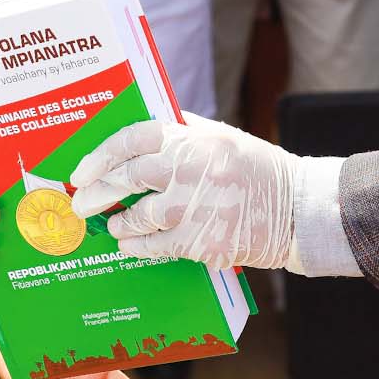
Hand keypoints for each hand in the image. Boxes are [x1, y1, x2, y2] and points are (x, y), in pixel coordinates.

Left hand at [70, 114, 301, 269]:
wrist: (297, 210)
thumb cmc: (256, 171)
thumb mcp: (222, 138)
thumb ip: (183, 132)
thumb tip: (138, 137)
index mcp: (194, 138)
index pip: (134, 139)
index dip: (101, 156)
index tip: (83, 171)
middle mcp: (193, 168)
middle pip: (128, 177)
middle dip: (97, 192)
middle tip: (81, 203)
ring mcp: (197, 206)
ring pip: (139, 215)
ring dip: (119, 221)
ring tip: (113, 224)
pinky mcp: (203, 241)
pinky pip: (156, 245)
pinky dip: (137, 245)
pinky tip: (129, 244)